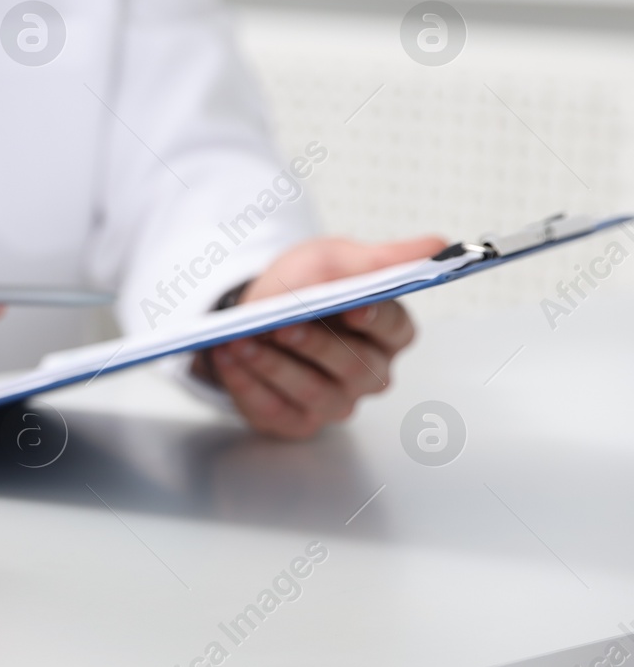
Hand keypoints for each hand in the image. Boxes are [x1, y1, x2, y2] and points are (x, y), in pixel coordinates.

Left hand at [200, 235, 445, 438]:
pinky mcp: (296, 420)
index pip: (396, 330)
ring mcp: (334, 402)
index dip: (375, 320)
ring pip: (314, 393)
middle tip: (282, 327)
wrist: (256, 311)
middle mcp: (369, 374)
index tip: (352, 308)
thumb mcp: (338, 260)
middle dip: (315, 345)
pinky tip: (228, 359)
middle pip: (354, 367)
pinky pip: (275, 410)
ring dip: (274, 367)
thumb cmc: (305, 286)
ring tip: (241, 341)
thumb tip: (439, 245)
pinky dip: (248, 385)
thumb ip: (384, 258)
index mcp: (389, 333)